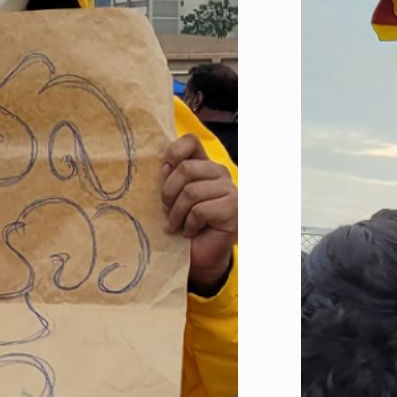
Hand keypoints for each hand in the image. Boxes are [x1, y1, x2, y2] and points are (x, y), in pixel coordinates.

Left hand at [161, 145, 236, 292]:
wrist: (201, 255)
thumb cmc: (184, 224)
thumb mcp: (173, 198)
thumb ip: (170, 178)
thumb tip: (164, 167)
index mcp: (203, 165)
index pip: (190, 141)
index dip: (173, 152)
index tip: (163, 171)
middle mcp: (219, 173)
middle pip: (185, 169)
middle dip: (168, 193)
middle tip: (165, 211)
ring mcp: (229, 190)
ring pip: (191, 192)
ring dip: (176, 213)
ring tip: (175, 225)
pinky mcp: (232, 209)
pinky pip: (200, 210)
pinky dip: (188, 224)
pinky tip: (189, 232)